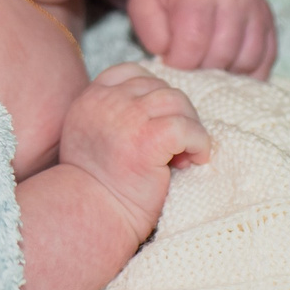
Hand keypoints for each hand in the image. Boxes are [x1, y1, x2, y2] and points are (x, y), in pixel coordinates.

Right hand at [57, 64, 212, 246]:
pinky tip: (195, 160)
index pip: (130, 72)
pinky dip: (199, 142)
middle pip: (159, 87)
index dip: (152, 92)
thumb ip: (113, 115)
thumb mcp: (91, 137)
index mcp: (90, 99)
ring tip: (185, 155)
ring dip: (190, 126)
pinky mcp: (148, 139)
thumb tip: (158, 110)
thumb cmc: (95, 187)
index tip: (158, 120)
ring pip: (177, 101)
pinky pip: (187, 127)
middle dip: (175, 114)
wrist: (90, 217)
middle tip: (177, 146)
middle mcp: (106, 101)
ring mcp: (127, 117)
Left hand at [129, 0, 275, 79]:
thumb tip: (169, 54)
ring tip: (206, 64)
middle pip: (221, 56)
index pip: (192, 43)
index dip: (178, 63)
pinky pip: (265, 62)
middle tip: (189, 63)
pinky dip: (246, 73)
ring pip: (246, 61)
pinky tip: (227, 67)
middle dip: (200, 69)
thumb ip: (149, 30)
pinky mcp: (270, 24)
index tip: (170, 60)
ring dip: (224, 73)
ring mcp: (256, 10)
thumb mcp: (144, 2)